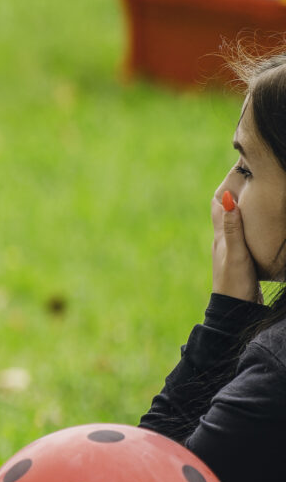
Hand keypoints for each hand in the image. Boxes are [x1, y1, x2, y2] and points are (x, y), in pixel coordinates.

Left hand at [215, 179, 259, 302]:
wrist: (236, 309)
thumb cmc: (234, 281)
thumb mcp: (236, 253)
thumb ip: (233, 228)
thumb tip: (228, 199)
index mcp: (220, 236)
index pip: (218, 205)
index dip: (226, 189)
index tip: (237, 172)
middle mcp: (224, 240)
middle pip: (227, 212)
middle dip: (236, 195)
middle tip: (249, 179)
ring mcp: (232, 250)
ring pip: (236, 223)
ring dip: (244, 211)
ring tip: (257, 196)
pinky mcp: (242, 259)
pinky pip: (245, 236)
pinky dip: (250, 226)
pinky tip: (261, 225)